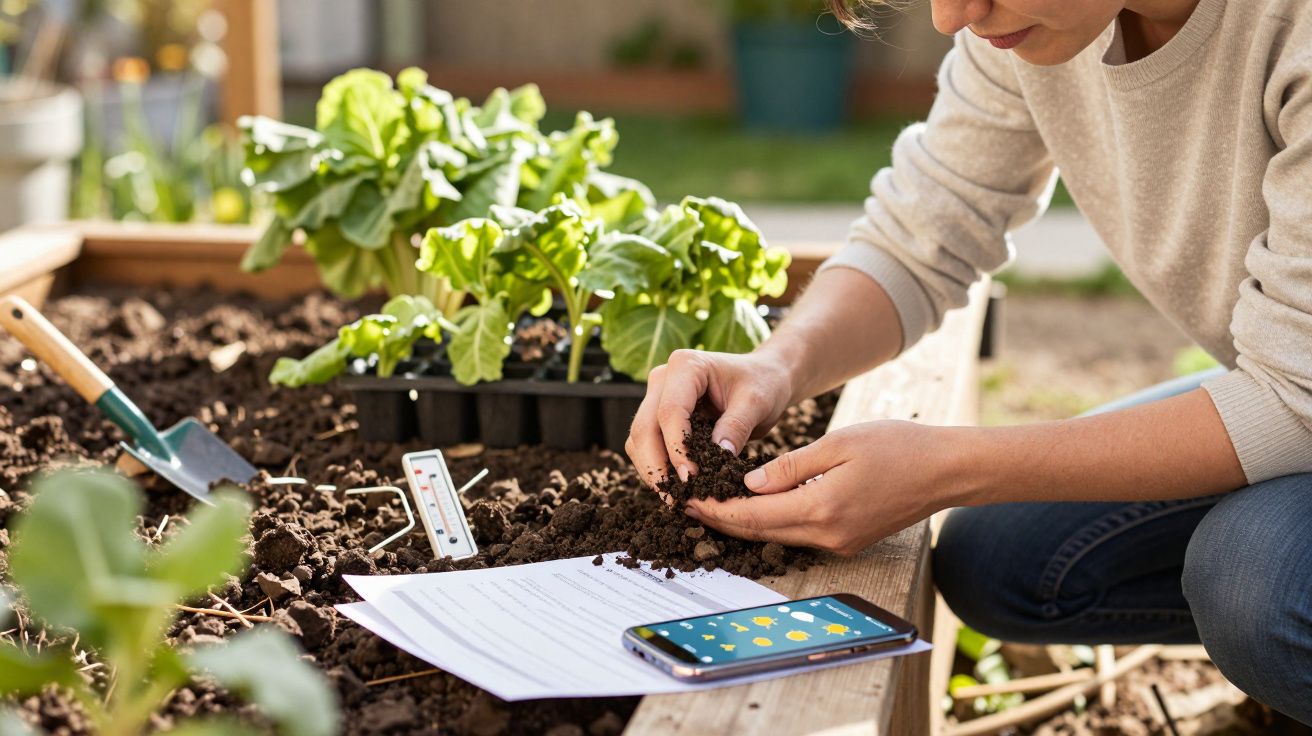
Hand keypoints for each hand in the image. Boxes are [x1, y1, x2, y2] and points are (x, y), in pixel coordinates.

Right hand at [625, 348, 794, 487]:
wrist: (763, 378)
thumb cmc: (763, 384)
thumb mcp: (757, 402)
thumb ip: (737, 426)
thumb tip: (719, 455)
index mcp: (686, 366)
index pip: (670, 411)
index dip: (677, 448)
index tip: (692, 478)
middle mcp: (663, 379)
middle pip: (645, 427)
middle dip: (656, 466)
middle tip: (675, 499)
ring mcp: (656, 397)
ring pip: (639, 439)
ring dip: (653, 470)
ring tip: (675, 498)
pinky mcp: (658, 416)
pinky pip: (647, 445)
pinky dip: (657, 467)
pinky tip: (676, 488)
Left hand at [685, 421, 967, 554]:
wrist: (946, 470)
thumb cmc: (898, 446)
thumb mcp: (839, 443)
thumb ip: (790, 466)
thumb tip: (749, 484)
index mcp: (822, 508)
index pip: (753, 515)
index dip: (716, 509)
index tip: (687, 500)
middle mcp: (828, 534)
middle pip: (759, 532)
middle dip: (720, 520)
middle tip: (686, 507)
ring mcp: (839, 543)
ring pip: (778, 536)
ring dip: (744, 523)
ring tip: (711, 505)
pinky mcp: (848, 541)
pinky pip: (799, 534)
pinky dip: (771, 522)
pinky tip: (755, 507)